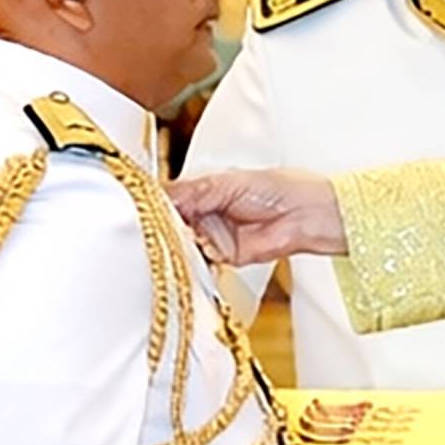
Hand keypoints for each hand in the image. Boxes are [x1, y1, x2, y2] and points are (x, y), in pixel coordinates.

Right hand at [168, 168, 347, 265]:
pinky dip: (193, 260)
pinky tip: (188, 255)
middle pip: (172, 223)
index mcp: (202, 189)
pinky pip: (201, 261)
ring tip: (170, 240)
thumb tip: (160, 195)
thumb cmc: (274, 188)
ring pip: (183, 243)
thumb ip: (192, 192)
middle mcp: (204, 213)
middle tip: (151, 227)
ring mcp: (212, 236)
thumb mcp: (226, 184)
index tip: (141, 208)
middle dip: (163, 226)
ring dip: (177, 244)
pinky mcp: (224, 256)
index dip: (155, 204)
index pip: (170, 198)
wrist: (303, 215)